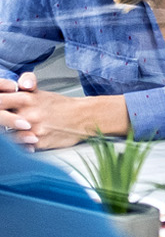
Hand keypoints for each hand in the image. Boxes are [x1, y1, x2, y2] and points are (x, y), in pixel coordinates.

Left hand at [0, 74, 127, 147]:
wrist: (84, 117)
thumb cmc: (62, 106)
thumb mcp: (41, 93)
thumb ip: (22, 92)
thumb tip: (10, 89)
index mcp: (27, 98)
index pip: (0, 101)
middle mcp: (28, 114)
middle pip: (0, 121)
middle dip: (2, 122)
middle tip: (5, 124)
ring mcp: (32, 129)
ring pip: (8, 137)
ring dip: (12, 135)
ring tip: (22, 131)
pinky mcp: (37, 143)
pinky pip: (21, 147)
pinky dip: (23, 145)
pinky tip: (29, 140)